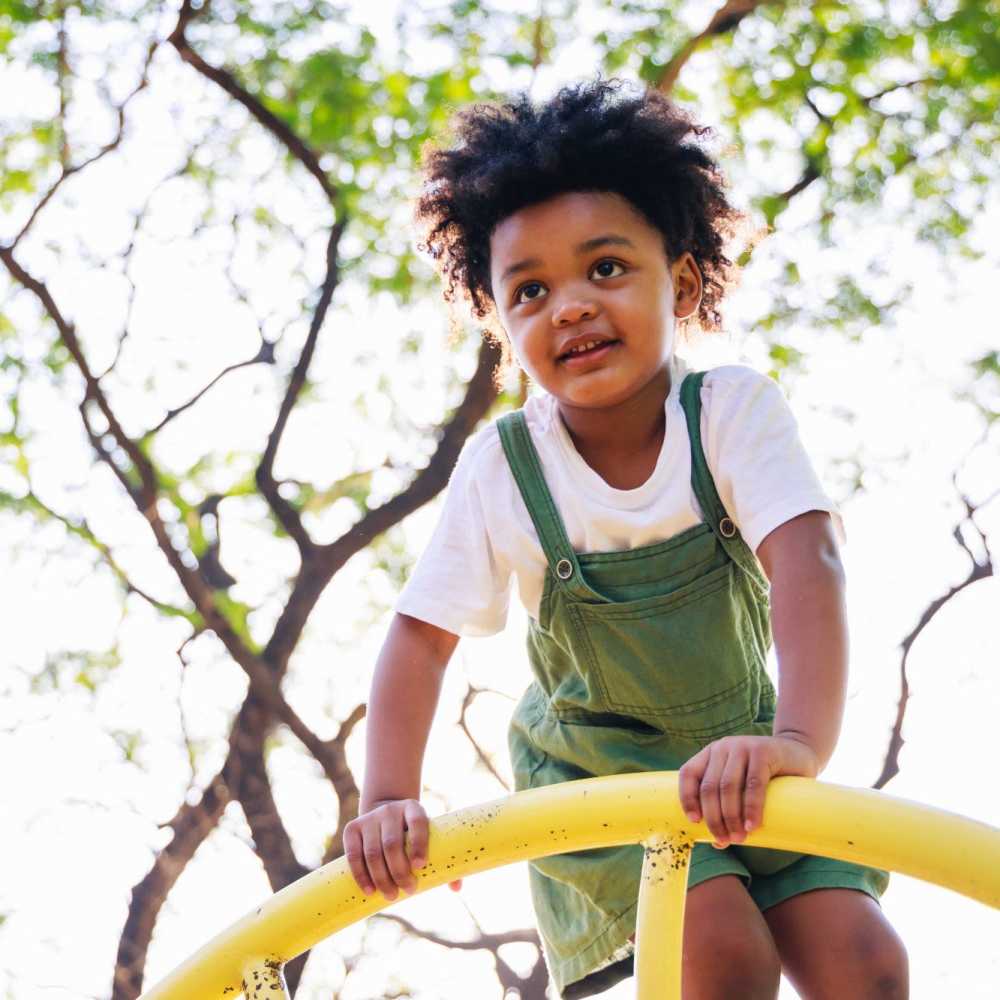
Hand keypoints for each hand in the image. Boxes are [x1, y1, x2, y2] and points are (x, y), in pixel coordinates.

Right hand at [343, 799, 460, 900]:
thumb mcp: (428, 836)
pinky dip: (361, 875)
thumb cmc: (412, 834)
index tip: (420, 867)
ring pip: (372, 852)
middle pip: (392, 843)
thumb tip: (456, 887)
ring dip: (381, 878)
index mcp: (413, 808)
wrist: (385, 814)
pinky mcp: (352, 828)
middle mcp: (390, 810)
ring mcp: (369, 818)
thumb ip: (443, 858)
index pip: (418, 822)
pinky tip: (370, 890)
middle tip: (409, 891)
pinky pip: (353, 854)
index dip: (419, 844)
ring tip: (391, 896)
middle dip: (399, 871)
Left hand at [677, 735, 818, 848]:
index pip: (688, 774)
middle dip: (713, 818)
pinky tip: (751, 825)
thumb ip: (729, 807)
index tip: (694, 822)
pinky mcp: (763, 752)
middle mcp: (722, 748)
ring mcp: (742, 747)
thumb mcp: (741, 786)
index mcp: (710, 754)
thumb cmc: (766, 776)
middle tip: (723, 840)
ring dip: (731, 817)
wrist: (798, 753)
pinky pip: (753, 783)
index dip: (687, 798)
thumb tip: (718, 844)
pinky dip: (751, 807)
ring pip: (728, 787)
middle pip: (709, 786)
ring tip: (738, 838)